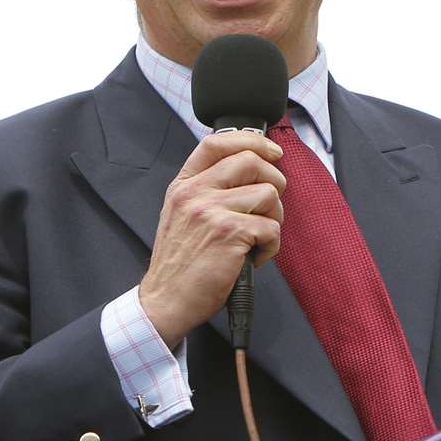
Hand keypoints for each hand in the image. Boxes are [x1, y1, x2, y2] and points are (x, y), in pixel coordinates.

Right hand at [137, 130, 286, 346]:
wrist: (166, 300)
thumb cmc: (180, 263)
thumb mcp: (181, 215)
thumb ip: (207, 190)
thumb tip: (251, 170)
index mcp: (183, 185)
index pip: (216, 142)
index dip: (252, 140)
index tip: (272, 151)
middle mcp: (194, 192)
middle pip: (251, 161)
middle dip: (274, 181)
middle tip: (269, 208)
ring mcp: (211, 211)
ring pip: (268, 194)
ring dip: (274, 218)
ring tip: (257, 239)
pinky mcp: (229, 233)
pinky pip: (271, 228)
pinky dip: (271, 246)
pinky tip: (255, 257)